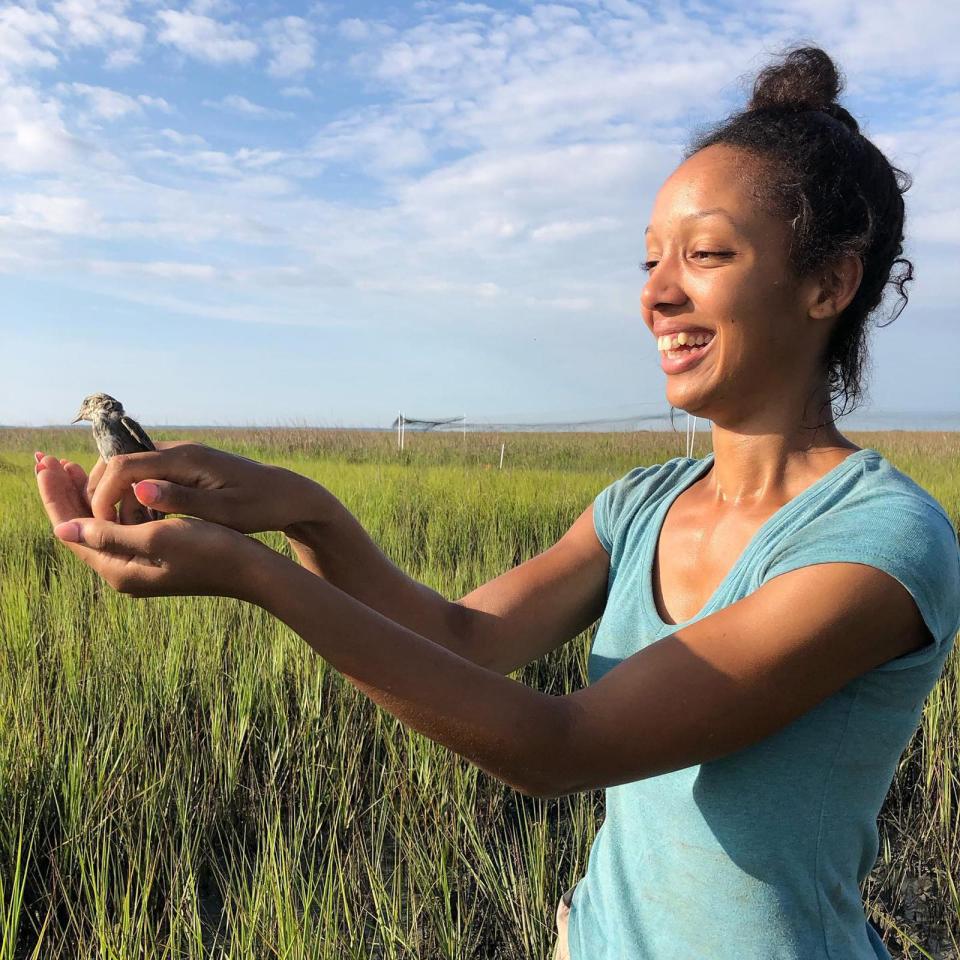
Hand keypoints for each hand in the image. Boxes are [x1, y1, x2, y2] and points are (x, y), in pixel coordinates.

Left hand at [35, 454, 273, 600]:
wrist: (253, 569)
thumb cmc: (211, 549)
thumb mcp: (158, 538)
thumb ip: (109, 533)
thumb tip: (62, 528)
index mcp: (120, 570)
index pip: (71, 529)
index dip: (56, 494)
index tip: (44, 463)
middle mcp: (125, 571)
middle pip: (80, 527)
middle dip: (64, 492)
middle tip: (48, 459)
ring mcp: (141, 565)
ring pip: (100, 525)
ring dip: (87, 494)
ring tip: (72, 465)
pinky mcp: (157, 557)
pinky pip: (121, 527)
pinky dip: (112, 503)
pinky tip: (113, 485)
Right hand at [65, 441, 324, 533]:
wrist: (288, 495)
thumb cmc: (261, 506)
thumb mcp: (224, 510)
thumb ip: (183, 501)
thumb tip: (140, 489)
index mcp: (186, 459)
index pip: (123, 466)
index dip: (103, 494)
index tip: (100, 525)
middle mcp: (180, 452)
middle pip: (120, 464)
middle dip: (105, 496)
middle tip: (106, 530)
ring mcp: (182, 458)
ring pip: (132, 473)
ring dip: (122, 500)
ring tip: (129, 533)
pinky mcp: (186, 469)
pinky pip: (148, 478)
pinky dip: (138, 499)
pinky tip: (147, 525)